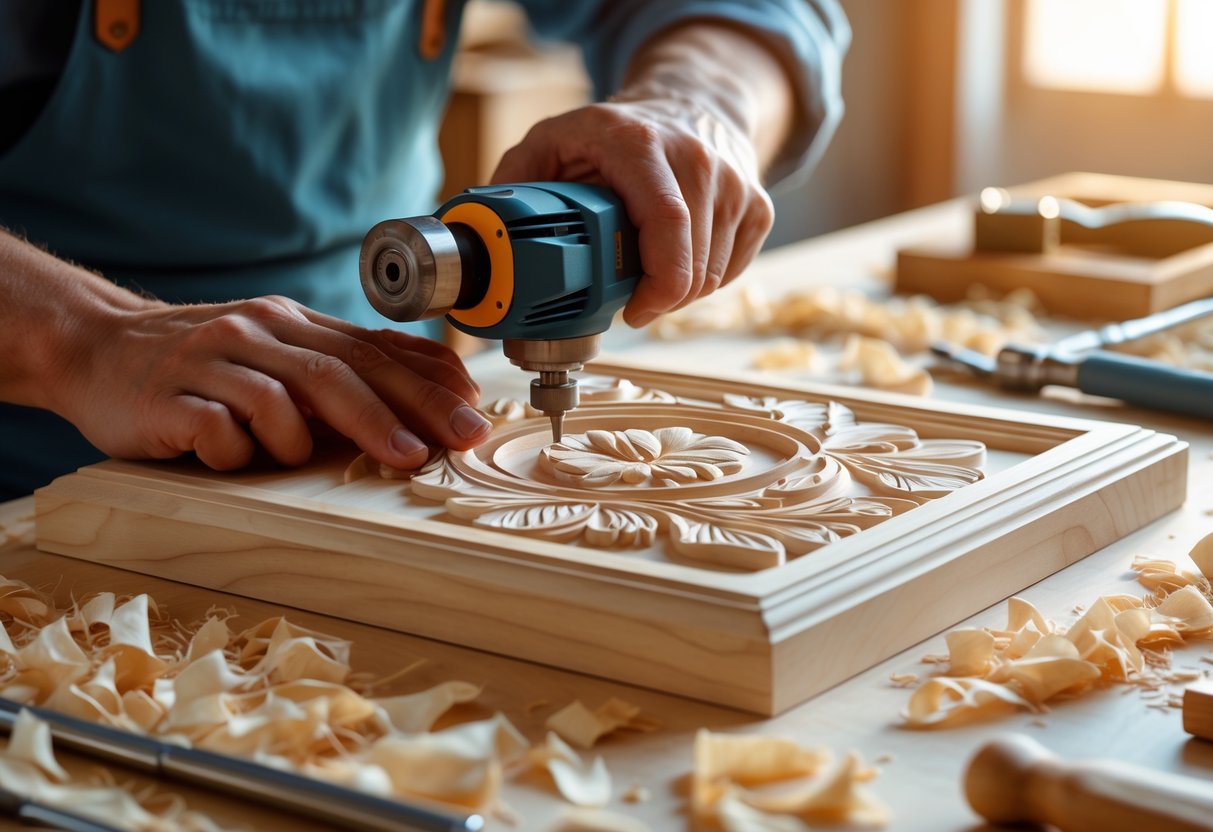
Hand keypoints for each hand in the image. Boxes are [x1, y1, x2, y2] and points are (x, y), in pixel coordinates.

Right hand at [51, 295, 490, 471]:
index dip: (426, 382)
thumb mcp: (278, 352)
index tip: (472, 413)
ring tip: (337, 460)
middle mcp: (254, 333)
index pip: (371, 349)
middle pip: (339, 372)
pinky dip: (239, 448)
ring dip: (317, 437)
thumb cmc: (204, 363)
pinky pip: (216, 427)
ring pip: (281, 397)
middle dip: (399, 412)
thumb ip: (344, 367)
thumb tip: (436, 386)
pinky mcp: (165, 398)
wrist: (94, 346)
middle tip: (440, 449)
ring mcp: (208, 362)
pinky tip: (236, 457)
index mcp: (290, 323)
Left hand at [490, 23, 792, 327]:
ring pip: (713, 276)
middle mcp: (697, 159)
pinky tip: (680, 261)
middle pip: (691, 265)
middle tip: (631, 300)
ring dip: (678, 292)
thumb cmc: (617, 131)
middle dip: (658, 299)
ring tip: (650, 274)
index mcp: (640, 144)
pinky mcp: (758, 205)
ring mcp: (735, 183)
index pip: (666, 226)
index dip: (654, 285)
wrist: (692, 100)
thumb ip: (516, 182)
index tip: (630, 311)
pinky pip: (733, 271)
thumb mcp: (554, 138)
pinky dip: (704, 281)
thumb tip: (487, 239)